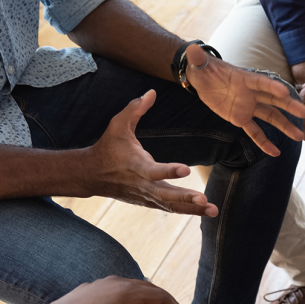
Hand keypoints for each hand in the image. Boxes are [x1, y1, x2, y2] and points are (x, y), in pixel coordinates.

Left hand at [41, 276, 180, 303]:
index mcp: (127, 290)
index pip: (159, 294)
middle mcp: (118, 280)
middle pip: (148, 287)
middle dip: (162, 298)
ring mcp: (105, 282)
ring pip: (133, 286)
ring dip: (146, 296)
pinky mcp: (94, 287)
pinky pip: (119, 288)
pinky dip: (131, 296)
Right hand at [86, 90, 217, 216]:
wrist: (92, 175)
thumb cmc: (108, 147)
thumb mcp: (118, 124)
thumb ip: (134, 108)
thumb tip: (152, 92)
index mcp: (136, 166)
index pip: (154, 171)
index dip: (169, 171)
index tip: (186, 169)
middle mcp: (142, 185)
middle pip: (165, 195)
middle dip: (185, 198)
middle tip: (203, 199)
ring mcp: (146, 196)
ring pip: (170, 205)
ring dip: (192, 209)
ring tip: (213, 210)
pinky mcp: (149, 201)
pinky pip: (170, 208)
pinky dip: (187, 211)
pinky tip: (204, 211)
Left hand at [186, 45, 304, 156]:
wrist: (202, 79)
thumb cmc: (203, 68)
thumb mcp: (198, 63)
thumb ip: (198, 58)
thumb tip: (192, 50)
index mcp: (244, 78)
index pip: (260, 82)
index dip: (272, 87)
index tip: (286, 92)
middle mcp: (251, 93)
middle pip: (273, 100)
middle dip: (289, 106)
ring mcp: (248, 106)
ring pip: (270, 117)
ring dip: (284, 126)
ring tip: (299, 136)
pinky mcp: (241, 118)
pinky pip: (254, 131)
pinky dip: (264, 142)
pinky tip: (275, 153)